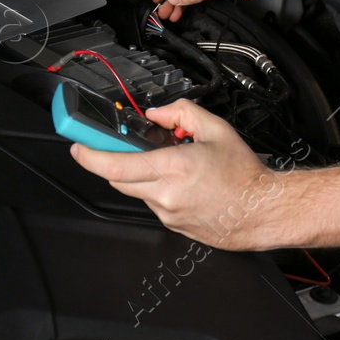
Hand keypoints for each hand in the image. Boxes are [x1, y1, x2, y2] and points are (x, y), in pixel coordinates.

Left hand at [69, 99, 283, 249]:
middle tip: (124, 145)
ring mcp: (167, 214)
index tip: (78, 145)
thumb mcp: (216, 129)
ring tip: (169, 162)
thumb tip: (157, 113)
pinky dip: (157, 189)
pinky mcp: (173, 226)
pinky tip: (182, 182)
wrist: (262, 210)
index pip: (114, 166)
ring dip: (141, 175)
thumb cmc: (244, 175)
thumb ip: (181, 113)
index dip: (89, 155)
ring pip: (136, 191)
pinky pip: (153, 203)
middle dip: (116, 161)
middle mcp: (165, 195)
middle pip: (118, 179)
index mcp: (172, 169)